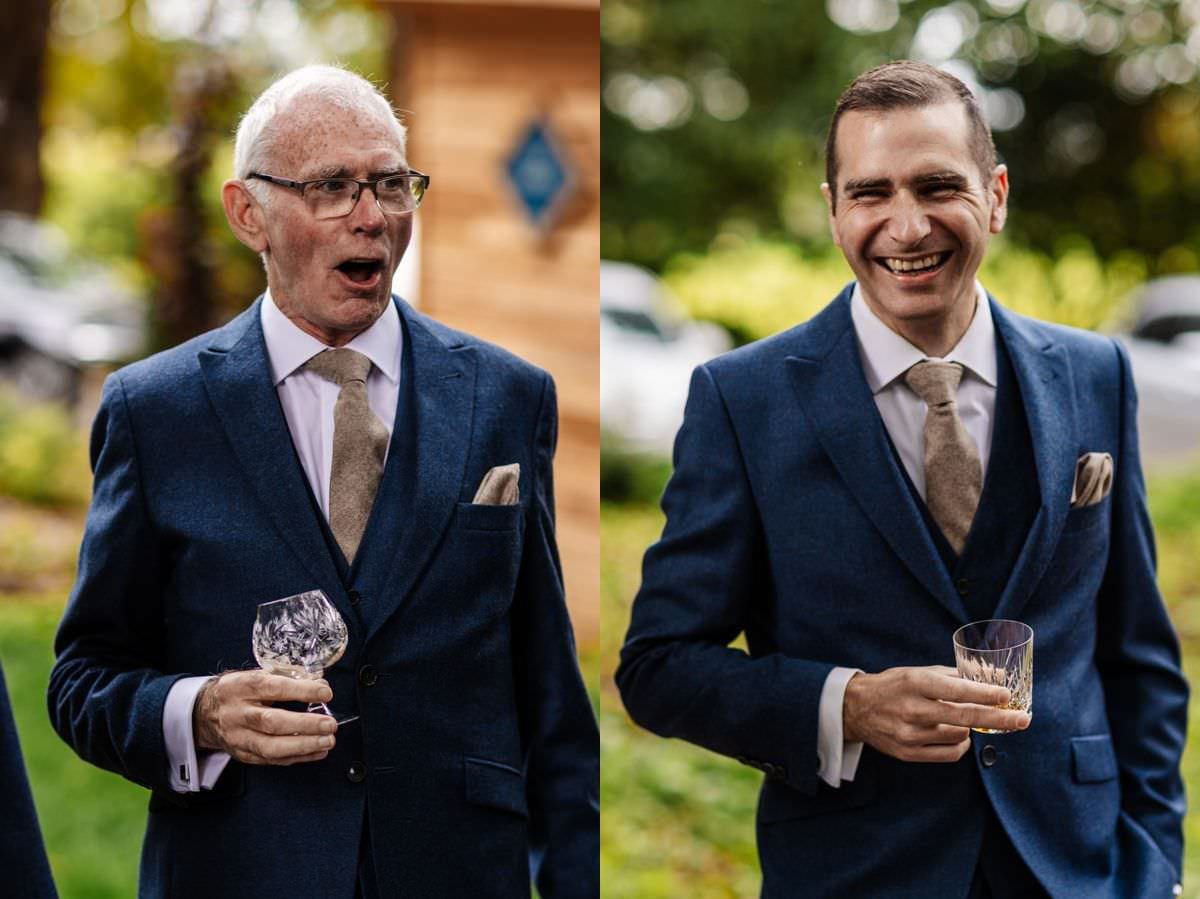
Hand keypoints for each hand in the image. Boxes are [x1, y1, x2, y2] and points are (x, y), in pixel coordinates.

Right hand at [193, 670, 336, 764]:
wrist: (204, 713)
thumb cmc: (237, 691)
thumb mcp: (255, 675)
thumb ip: (287, 677)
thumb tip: (319, 683)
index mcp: (241, 687)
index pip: (273, 688)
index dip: (301, 690)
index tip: (325, 692)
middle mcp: (237, 714)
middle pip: (271, 722)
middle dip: (305, 725)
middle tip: (329, 724)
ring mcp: (238, 737)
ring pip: (270, 747)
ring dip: (303, 746)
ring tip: (327, 741)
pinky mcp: (242, 754)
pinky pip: (271, 760)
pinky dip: (297, 757)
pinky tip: (316, 751)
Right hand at [843, 665, 1029, 762]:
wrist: (855, 709)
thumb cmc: (892, 686)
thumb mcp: (918, 672)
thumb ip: (953, 676)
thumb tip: (991, 678)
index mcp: (914, 683)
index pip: (955, 690)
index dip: (984, 694)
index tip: (1006, 696)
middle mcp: (911, 709)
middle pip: (963, 717)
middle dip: (997, 718)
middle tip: (1022, 719)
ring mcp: (909, 734)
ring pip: (958, 736)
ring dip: (970, 728)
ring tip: (966, 720)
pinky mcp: (907, 753)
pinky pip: (948, 754)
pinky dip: (960, 746)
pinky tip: (959, 736)